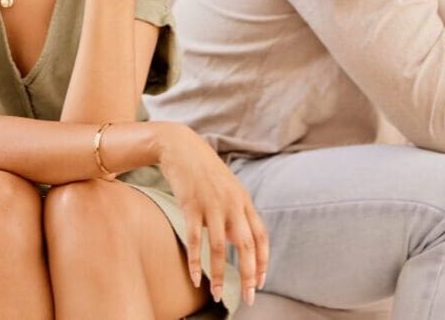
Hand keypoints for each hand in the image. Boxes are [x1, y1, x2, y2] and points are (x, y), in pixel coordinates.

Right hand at [154, 122, 268, 306]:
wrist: (181, 147)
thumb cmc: (205, 171)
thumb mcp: (228, 189)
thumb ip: (236, 213)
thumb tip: (238, 241)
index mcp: (244, 201)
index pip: (261, 236)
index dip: (263, 261)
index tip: (260, 282)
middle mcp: (232, 204)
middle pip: (246, 245)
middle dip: (248, 274)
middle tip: (247, 298)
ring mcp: (211, 204)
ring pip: (219, 247)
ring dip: (219, 275)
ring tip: (217, 295)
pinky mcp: (191, 205)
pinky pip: (194, 240)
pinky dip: (195, 262)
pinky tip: (196, 278)